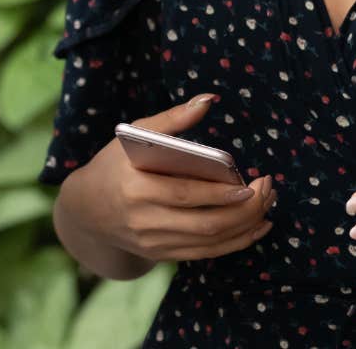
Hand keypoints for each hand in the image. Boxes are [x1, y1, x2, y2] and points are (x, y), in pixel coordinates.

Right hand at [61, 94, 275, 262]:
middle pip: (205, 223)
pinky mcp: (162, 255)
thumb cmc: (115, 164)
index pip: (185, 194)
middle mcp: (144, 220)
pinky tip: (255, 227)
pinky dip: (235, 243)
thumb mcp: (134, 134)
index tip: (250, 183)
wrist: (87, 209)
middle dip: (245, 210)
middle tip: (268, 190)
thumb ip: (172, 119)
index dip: (220, 193)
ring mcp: (153, 242)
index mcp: (135, 186)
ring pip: (210, 242)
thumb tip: (208, 100)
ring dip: (246, 226)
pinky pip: (206, 254)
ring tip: (267, 205)